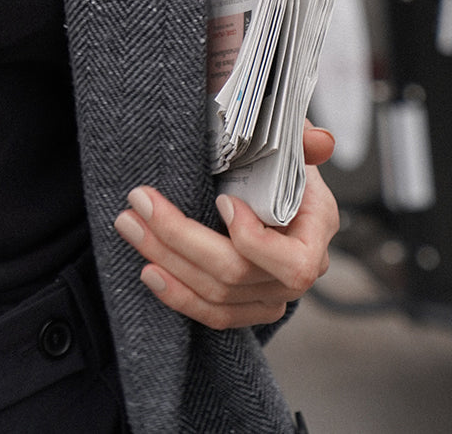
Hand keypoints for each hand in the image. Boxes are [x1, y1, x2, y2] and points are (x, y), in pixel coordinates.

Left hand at [112, 121, 338, 329]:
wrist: (268, 181)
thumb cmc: (277, 158)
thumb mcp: (288, 139)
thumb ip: (299, 139)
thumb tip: (320, 141)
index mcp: (316, 228)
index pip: (294, 262)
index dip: (254, 240)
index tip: (221, 200)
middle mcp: (299, 270)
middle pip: (237, 273)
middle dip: (180, 238)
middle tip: (140, 203)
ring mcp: (272, 294)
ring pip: (217, 296)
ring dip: (167, 261)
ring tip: (131, 226)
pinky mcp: (246, 306)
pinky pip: (213, 314)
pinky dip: (178, 295)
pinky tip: (148, 270)